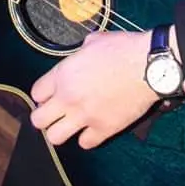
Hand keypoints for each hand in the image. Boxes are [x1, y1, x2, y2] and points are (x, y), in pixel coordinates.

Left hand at [30, 30, 157, 149]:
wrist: (149, 67)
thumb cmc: (123, 49)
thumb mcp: (94, 42)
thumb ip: (80, 53)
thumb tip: (81, 55)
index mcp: (63, 75)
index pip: (36, 94)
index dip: (43, 94)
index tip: (51, 94)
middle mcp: (68, 98)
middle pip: (38, 120)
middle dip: (45, 116)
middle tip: (57, 112)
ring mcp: (85, 116)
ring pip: (54, 137)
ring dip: (62, 130)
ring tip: (72, 123)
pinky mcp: (103, 129)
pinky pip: (84, 144)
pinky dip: (88, 137)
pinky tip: (94, 127)